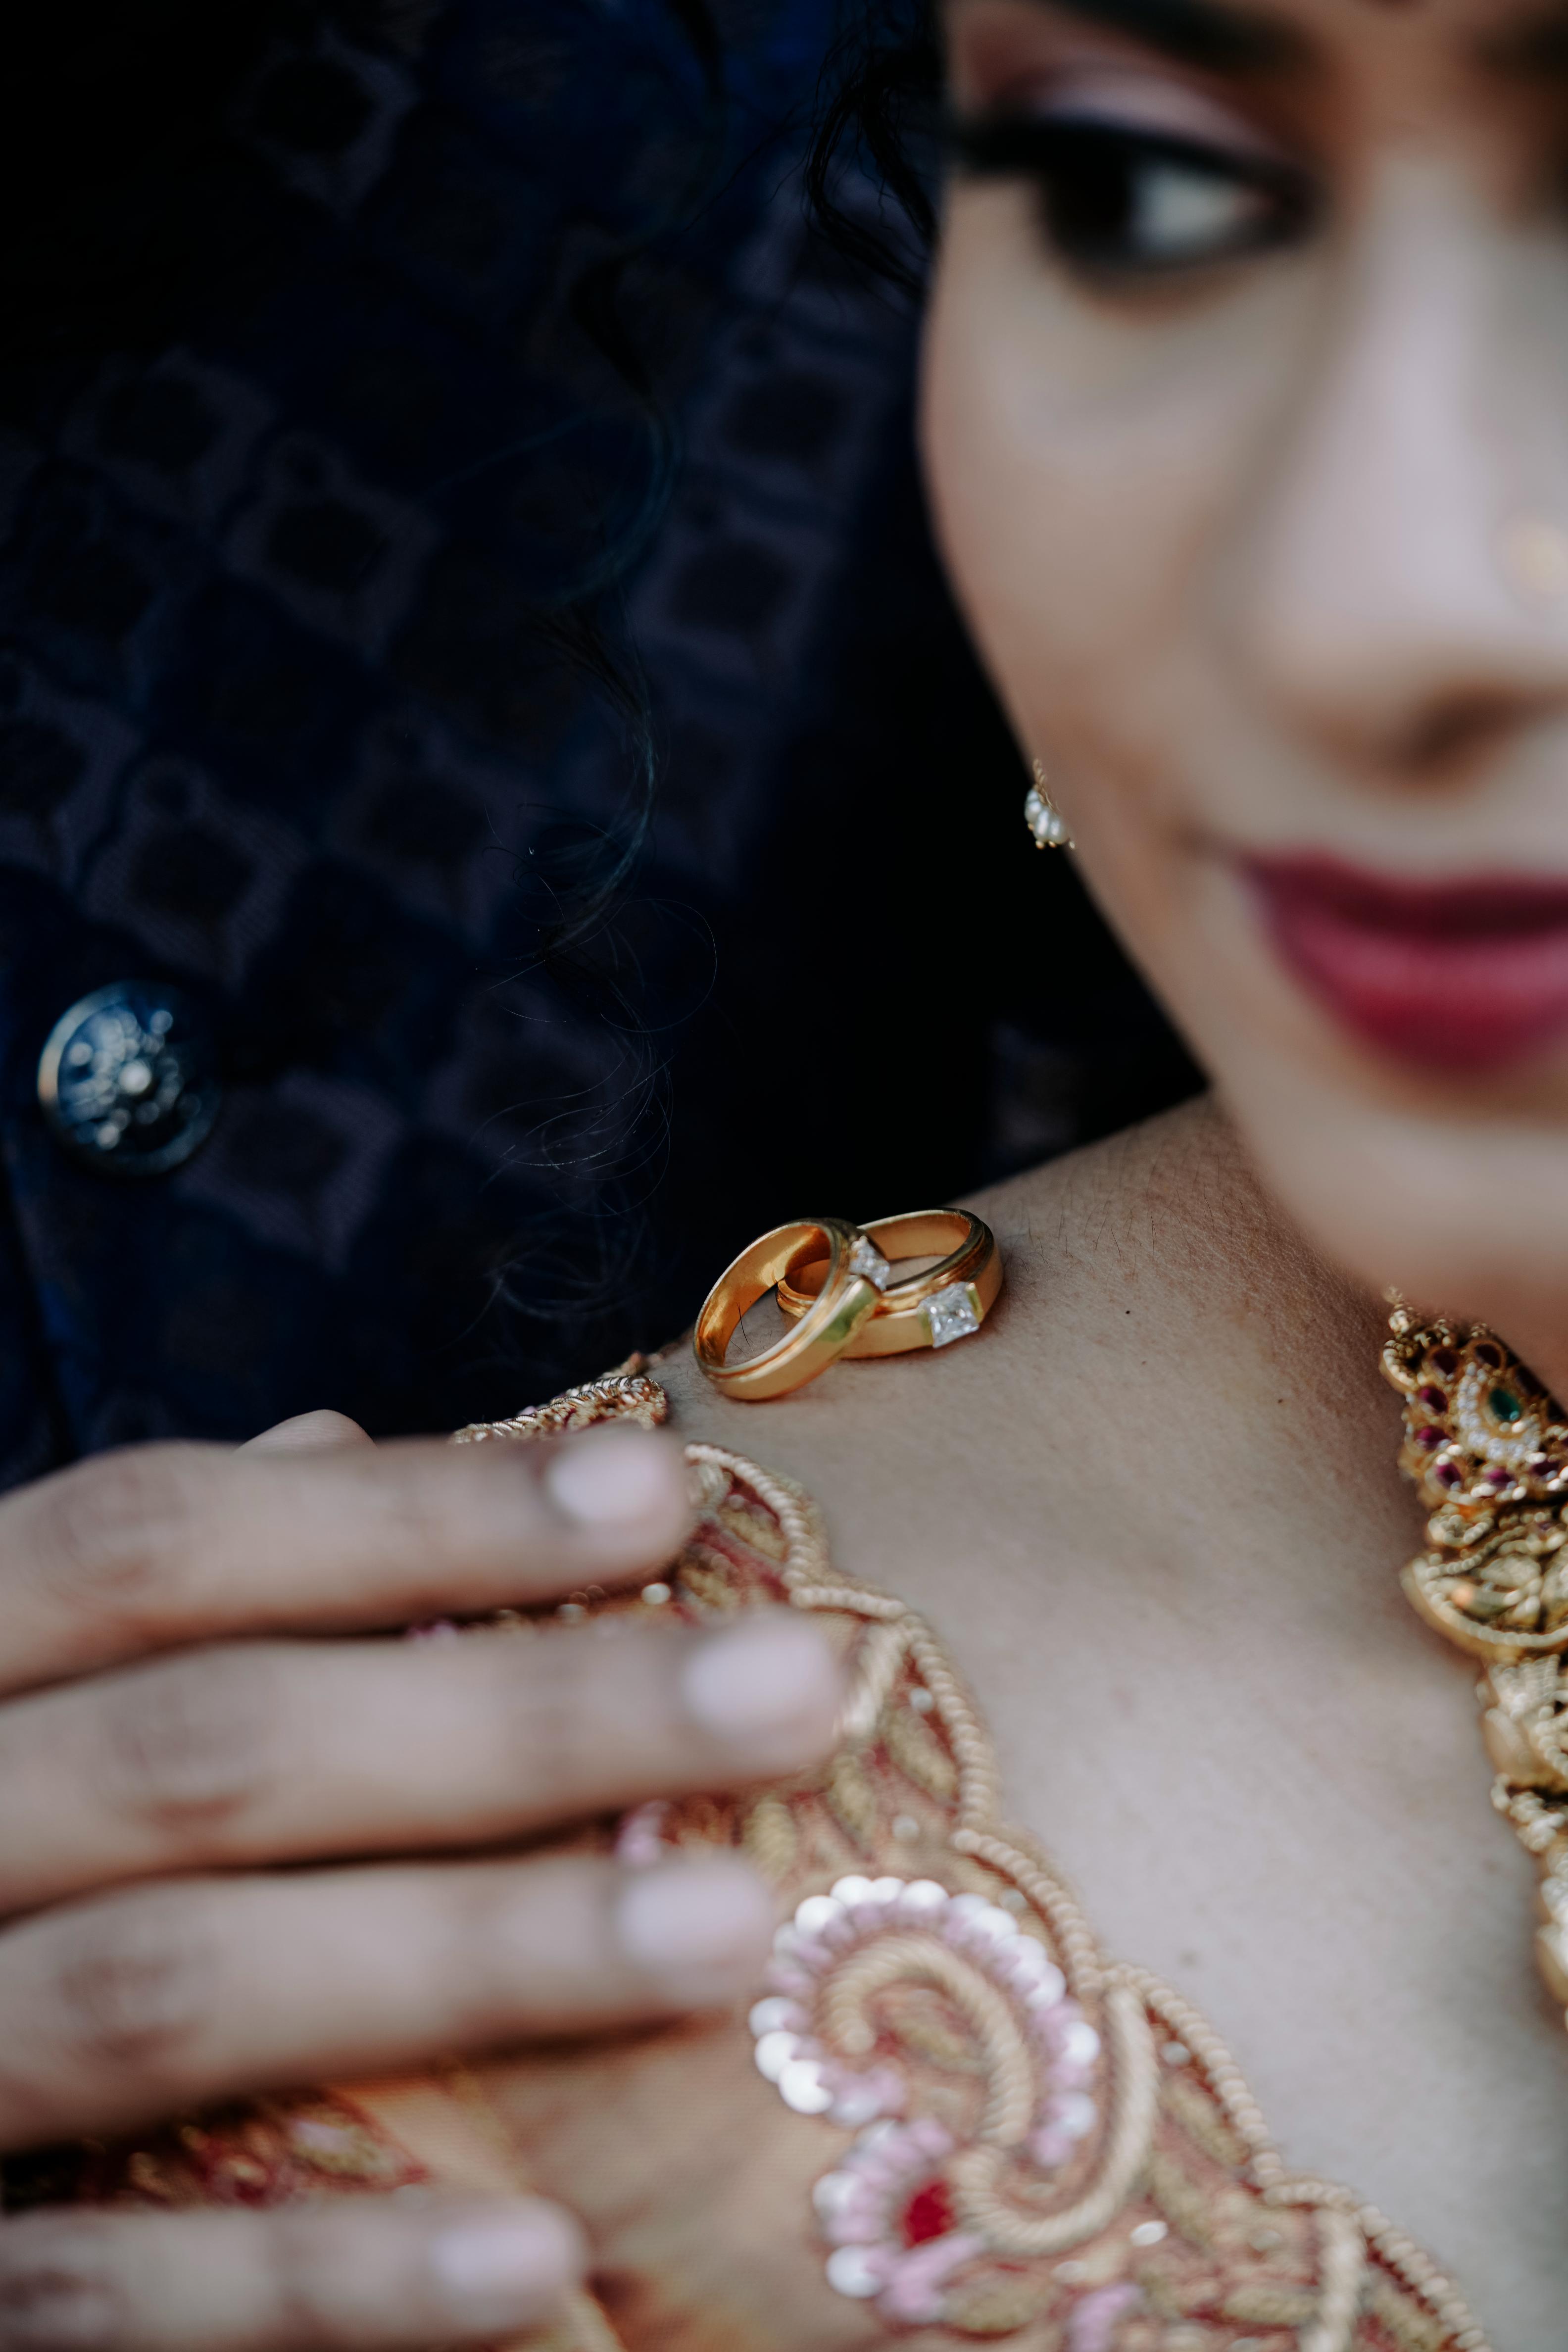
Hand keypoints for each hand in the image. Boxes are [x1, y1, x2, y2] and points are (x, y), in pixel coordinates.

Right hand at [0, 1408, 840, 2348]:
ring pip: (173, 1994)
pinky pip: (94, 2303)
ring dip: (465, 1958)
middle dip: (514, 1711)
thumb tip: (321, 1429)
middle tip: (797, 1686)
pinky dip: (310, 2285)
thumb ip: (128, 1588)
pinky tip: (539, 2258)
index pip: (156, 1539)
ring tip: (732, 1929)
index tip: (660, 1495)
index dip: (409, 1512)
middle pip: (212, 1748)